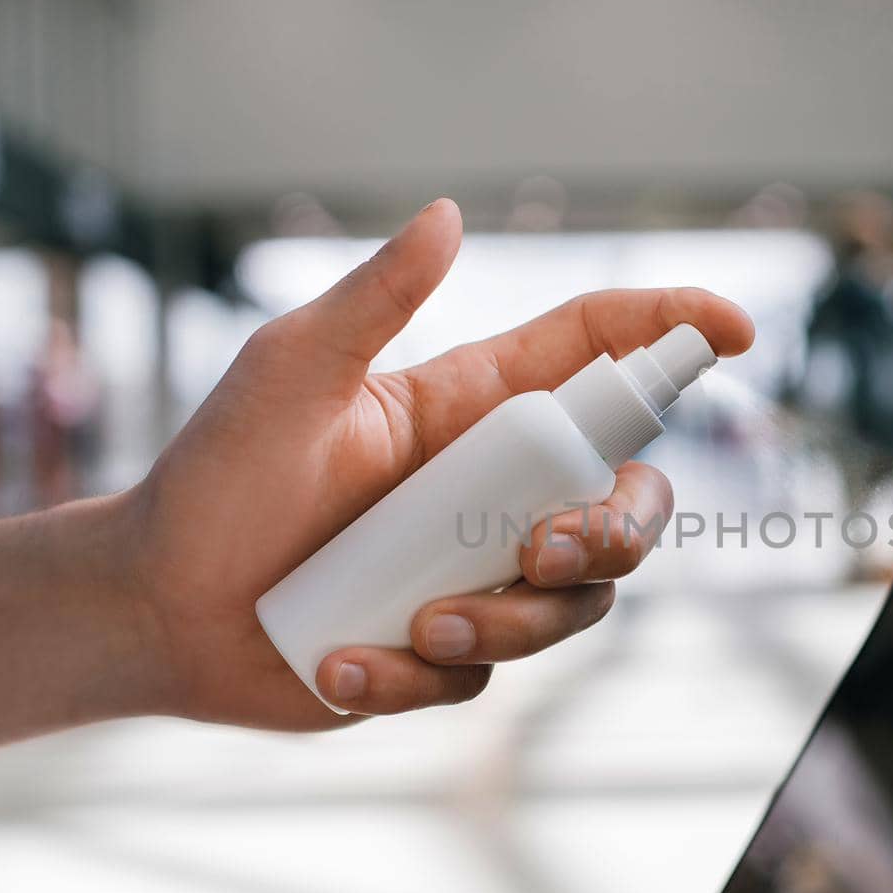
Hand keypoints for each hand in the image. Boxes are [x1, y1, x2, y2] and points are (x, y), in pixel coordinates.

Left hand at [128, 200, 752, 728]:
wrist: (157, 605)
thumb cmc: (216, 477)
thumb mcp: (290, 373)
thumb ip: (374, 299)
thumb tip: (451, 214)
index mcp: (472, 411)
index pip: (597, 357)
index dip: (676, 337)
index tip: (734, 333)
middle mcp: (492, 492)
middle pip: (627, 505)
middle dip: (617, 532)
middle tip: (539, 551)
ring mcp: (476, 575)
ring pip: (573, 605)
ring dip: (508, 625)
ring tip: (412, 627)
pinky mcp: (448, 653)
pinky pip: (485, 675)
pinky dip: (419, 678)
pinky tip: (343, 667)